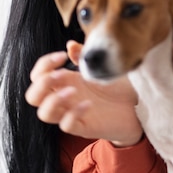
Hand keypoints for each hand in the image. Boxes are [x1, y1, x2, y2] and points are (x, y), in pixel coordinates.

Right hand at [25, 41, 142, 146]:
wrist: (139, 108)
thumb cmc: (118, 88)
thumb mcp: (102, 67)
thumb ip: (85, 57)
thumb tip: (70, 45)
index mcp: (65, 82)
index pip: (37, 76)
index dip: (43, 65)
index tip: (61, 56)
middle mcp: (65, 99)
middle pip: (32, 97)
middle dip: (41, 83)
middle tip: (62, 74)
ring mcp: (72, 114)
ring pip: (44, 114)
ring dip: (53, 100)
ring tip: (73, 91)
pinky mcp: (84, 128)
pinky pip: (66, 126)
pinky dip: (73, 114)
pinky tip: (89, 104)